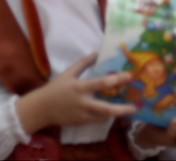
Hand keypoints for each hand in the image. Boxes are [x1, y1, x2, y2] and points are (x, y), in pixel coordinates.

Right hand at [16, 54, 134, 133]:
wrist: (41, 109)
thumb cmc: (55, 88)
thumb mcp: (68, 73)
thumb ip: (84, 63)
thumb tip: (97, 52)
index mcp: (80, 88)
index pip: (101, 83)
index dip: (117, 79)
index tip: (130, 76)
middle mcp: (83, 103)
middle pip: (105, 108)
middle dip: (121, 109)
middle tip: (134, 108)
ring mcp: (82, 115)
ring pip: (103, 117)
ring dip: (115, 113)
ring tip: (126, 108)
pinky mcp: (81, 123)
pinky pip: (96, 120)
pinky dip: (104, 116)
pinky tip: (111, 111)